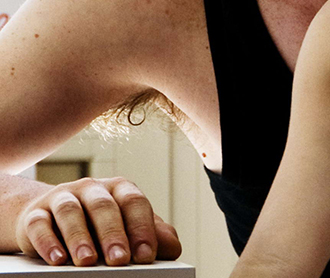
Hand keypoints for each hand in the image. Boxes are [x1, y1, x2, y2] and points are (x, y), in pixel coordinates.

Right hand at [15, 176, 180, 265]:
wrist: (49, 217)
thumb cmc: (96, 223)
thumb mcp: (125, 225)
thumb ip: (150, 233)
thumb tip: (172, 248)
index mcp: (119, 189)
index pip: (134, 203)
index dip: (141, 228)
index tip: (146, 256)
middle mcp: (92, 189)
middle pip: (104, 206)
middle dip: (113, 234)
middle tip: (119, 261)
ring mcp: (62, 198)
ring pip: (71, 212)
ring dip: (79, 237)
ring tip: (87, 261)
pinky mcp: (35, 214)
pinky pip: (39, 224)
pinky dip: (48, 242)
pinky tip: (57, 260)